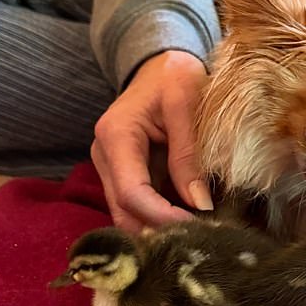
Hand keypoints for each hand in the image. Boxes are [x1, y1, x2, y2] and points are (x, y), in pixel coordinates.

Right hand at [91, 50, 212, 231]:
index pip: (132, 193)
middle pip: (124, 213)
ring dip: (159, 230)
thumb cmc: (175, 76)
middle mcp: (105, 157)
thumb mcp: (187, 105)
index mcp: (116, 136)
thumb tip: (200, 204)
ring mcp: (112, 169)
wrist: (162, 65)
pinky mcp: (126, 176)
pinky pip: (139, 208)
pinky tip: (189, 223)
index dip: (162, 217)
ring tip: (197, 234)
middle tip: (200, 240)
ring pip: (128, 216)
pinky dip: (162, 220)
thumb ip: (189, 154)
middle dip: (158, 232)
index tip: (197, 228)